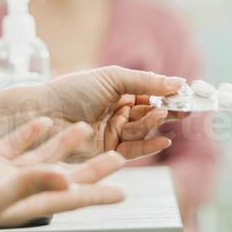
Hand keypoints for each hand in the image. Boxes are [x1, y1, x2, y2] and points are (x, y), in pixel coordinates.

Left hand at [0, 66, 186, 162]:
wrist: (43, 115)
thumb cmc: (72, 90)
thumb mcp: (113, 78)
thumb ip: (147, 81)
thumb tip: (179, 83)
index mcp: (118, 91)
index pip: (151, 93)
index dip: (169, 95)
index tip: (188, 95)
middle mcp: (117, 112)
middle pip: (151, 113)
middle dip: (168, 110)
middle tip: (185, 108)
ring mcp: (112, 132)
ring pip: (143, 131)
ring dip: (155, 123)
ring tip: (163, 114)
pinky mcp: (107, 153)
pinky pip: (134, 150)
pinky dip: (149, 146)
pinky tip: (163, 140)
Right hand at [0, 117, 129, 231]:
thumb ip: (28, 185)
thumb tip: (66, 180)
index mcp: (24, 203)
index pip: (71, 198)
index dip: (97, 194)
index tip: (123, 192)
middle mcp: (18, 190)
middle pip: (65, 177)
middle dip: (93, 167)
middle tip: (120, 156)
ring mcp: (1, 174)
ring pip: (42, 156)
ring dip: (64, 143)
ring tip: (85, 128)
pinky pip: (15, 144)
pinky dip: (30, 133)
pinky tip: (42, 121)